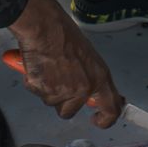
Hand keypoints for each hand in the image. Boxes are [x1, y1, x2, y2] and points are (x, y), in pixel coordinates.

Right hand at [8, 0, 123, 127]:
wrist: (44, 27)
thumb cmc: (64, 33)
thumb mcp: (87, 55)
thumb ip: (89, 75)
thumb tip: (89, 91)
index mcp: (99, 76)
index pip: (111, 108)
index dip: (105, 120)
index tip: (98, 120)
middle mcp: (84, 87)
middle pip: (71, 111)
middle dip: (63, 101)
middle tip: (57, 82)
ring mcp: (63, 91)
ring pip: (53, 102)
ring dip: (48, 90)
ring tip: (48, 67)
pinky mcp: (44, 91)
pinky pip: (38, 93)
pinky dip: (35, 82)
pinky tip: (39, 66)